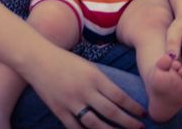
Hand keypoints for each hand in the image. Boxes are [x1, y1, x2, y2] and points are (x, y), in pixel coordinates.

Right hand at [27, 49, 145, 128]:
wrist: (38, 59)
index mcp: (94, 77)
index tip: (143, 113)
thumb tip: (119, 98)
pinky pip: (76, 128)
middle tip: (140, 127)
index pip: (119, 96)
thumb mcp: (89, 66)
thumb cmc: (66, 61)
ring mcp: (71, 102)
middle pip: (111, 112)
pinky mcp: (59, 111)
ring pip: (95, 124)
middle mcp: (85, 90)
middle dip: (128, 122)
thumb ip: (102, 82)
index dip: (133, 107)